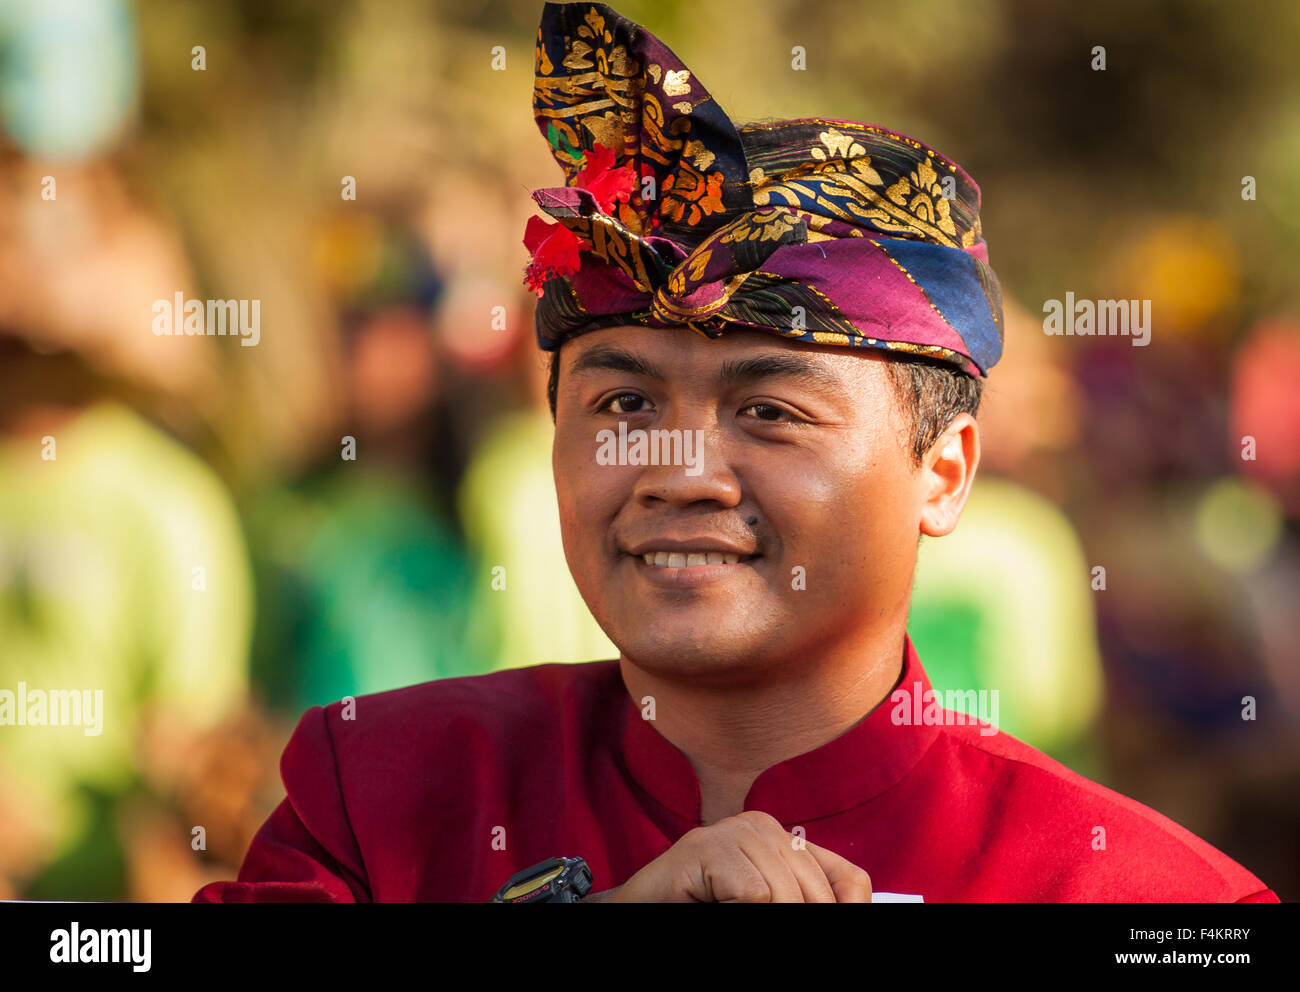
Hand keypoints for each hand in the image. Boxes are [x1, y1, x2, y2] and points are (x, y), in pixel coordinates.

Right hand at [596, 810, 871, 901]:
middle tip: (757, 913)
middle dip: (798, 918)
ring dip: (759, 919)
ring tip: (724, 909)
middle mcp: (763, 826)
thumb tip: (854, 909)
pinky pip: (753, 894)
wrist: (639, 910)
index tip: (837, 929)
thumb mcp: (764, 907)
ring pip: (783, 897)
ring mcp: (732, 831)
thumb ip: (801, 903)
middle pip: (816, 893)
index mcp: (784, 842)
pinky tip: (710, 905)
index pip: (849, 880)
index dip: (847, 910)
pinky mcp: (706, 846)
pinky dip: (735, 911)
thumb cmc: (698, 908)